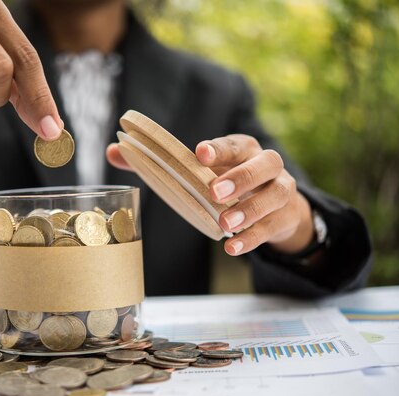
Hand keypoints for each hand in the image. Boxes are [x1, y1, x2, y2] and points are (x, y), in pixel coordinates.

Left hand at [106, 134, 314, 255]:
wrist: (278, 207)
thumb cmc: (230, 182)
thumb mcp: (203, 171)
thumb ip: (159, 162)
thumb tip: (113, 150)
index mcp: (244, 148)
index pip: (234, 143)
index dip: (218, 148)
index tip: (199, 153)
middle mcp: (268, 164)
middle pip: (263, 164)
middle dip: (240, 177)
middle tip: (214, 192)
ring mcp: (282, 190)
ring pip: (273, 195)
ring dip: (249, 210)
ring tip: (224, 224)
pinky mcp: (284, 217)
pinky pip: (272, 227)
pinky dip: (253, 238)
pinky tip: (232, 248)